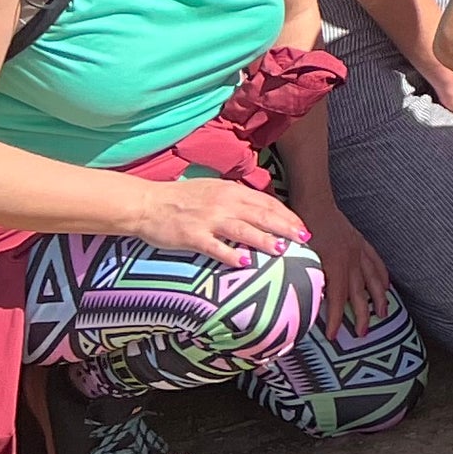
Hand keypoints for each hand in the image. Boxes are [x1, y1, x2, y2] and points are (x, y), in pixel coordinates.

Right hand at [129, 169, 307, 268]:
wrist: (148, 204)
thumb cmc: (182, 198)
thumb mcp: (215, 190)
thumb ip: (237, 199)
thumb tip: (261, 210)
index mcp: (232, 191)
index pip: (267, 202)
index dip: (287, 215)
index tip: (302, 227)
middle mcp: (224, 203)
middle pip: (261, 215)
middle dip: (285, 227)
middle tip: (304, 239)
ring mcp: (208, 219)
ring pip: (243, 229)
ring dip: (264, 239)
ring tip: (281, 250)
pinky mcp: (192, 236)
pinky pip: (215, 247)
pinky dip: (230, 255)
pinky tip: (244, 264)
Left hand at [300, 201, 396, 338]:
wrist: (314, 202)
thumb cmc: (301, 228)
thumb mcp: (300, 256)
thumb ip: (308, 277)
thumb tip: (309, 301)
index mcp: (335, 263)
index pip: (338, 298)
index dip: (336, 319)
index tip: (333, 336)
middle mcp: (351, 259)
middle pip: (360, 292)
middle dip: (362, 315)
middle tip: (362, 334)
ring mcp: (358, 250)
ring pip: (373, 279)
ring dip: (378, 298)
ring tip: (382, 313)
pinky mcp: (360, 242)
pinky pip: (375, 261)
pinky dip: (382, 275)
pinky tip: (386, 286)